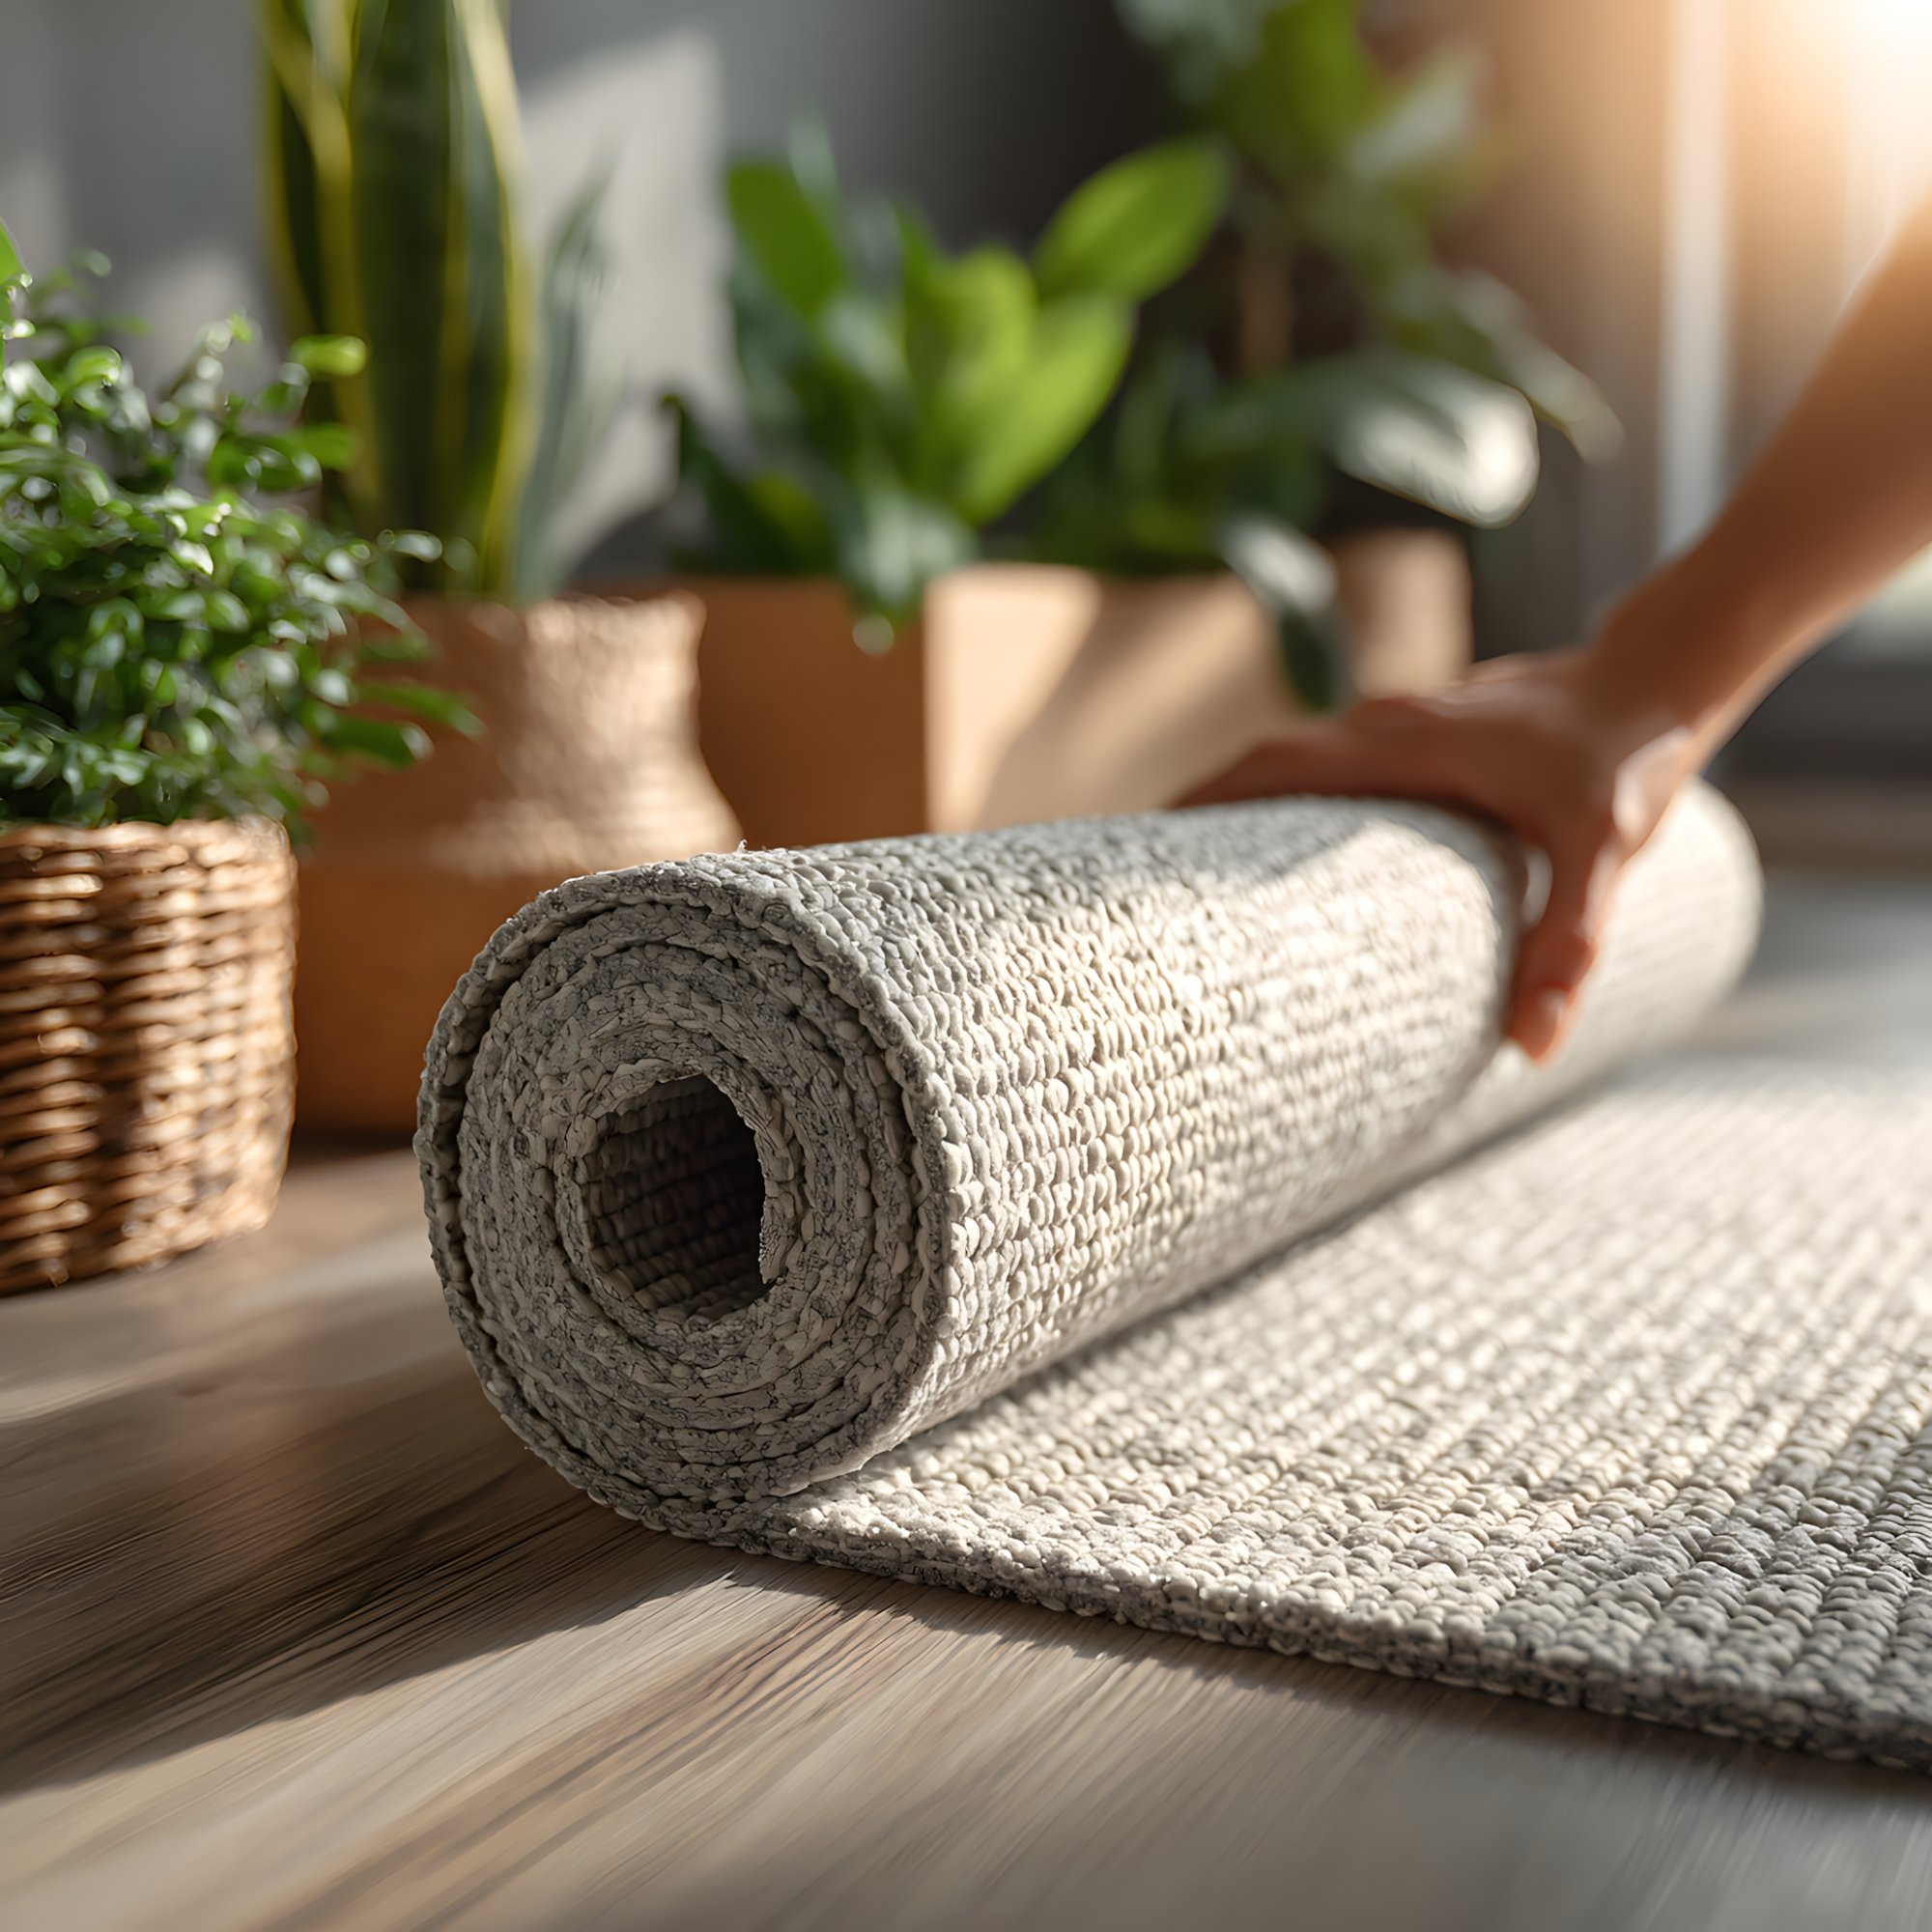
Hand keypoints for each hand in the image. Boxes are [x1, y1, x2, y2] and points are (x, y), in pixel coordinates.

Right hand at [1178, 648, 1704, 1060]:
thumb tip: (1532, 1045)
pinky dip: (1287, 796)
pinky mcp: (1423, 734)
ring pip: (1291, 758)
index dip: (1202, 804)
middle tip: (1139, 879)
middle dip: (1195, 813)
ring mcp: (1402, 722)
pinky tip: (1288, 847)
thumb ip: (1568, 943)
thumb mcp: (1605, 853)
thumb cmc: (1632, 757)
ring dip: (1237, 803)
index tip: (1140, 847)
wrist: (1667, 674)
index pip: (1272, 767)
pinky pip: (1329, 761)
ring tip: (1190, 873)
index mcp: (1403, 743)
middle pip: (1261, 762)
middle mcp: (1388, 723)